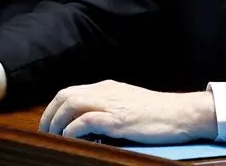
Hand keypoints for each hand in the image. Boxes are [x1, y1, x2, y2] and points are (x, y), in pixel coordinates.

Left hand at [38, 79, 216, 143]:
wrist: (180, 113)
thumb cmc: (157, 114)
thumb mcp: (128, 105)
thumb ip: (108, 109)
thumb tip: (87, 125)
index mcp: (107, 87)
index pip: (70, 91)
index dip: (54, 108)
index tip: (48, 124)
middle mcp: (105, 91)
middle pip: (65, 95)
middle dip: (49, 115)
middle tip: (45, 134)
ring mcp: (111, 104)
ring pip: (71, 104)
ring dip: (57, 123)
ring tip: (54, 138)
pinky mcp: (117, 119)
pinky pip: (86, 121)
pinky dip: (73, 130)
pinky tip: (70, 139)